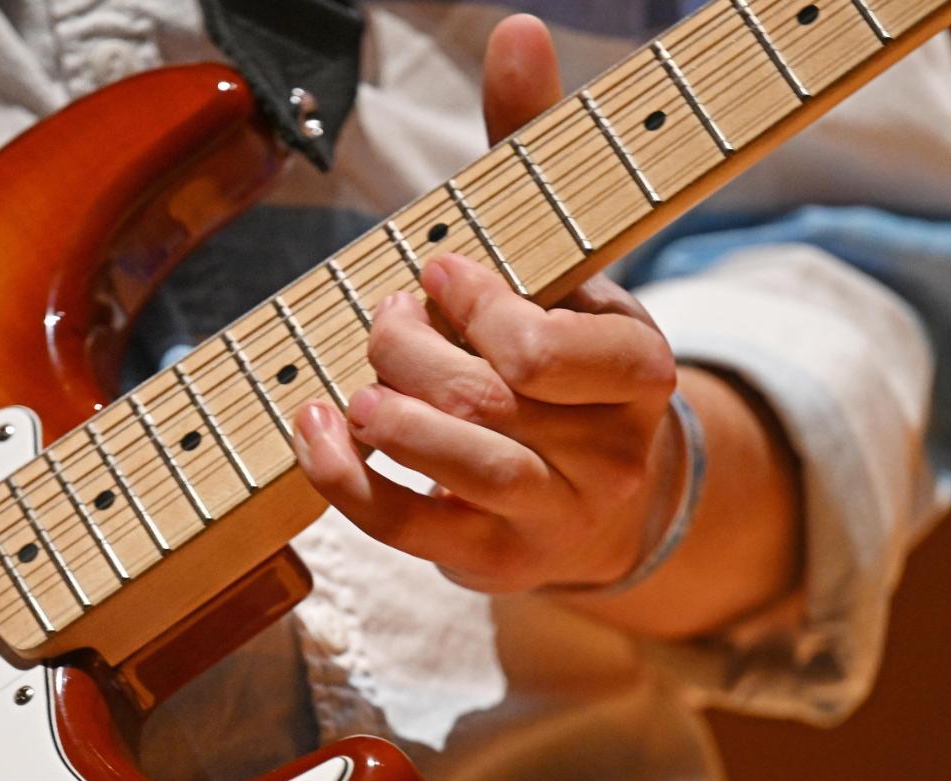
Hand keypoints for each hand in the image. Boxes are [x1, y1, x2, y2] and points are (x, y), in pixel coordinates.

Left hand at [293, 16, 681, 592]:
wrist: (600, 501)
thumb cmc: (563, 363)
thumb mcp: (564, 259)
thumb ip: (532, 153)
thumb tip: (516, 29)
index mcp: (636, 365)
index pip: (551, 345)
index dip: (479, 307)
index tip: (438, 273)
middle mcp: (609, 447)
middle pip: (489, 396)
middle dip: (410, 348)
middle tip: (383, 321)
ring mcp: (552, 512)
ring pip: (462, 463)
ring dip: (388, 412)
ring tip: (358, 385)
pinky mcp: (488, 558)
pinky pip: (407, 525)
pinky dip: (343, 477)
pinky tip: (313, 431)